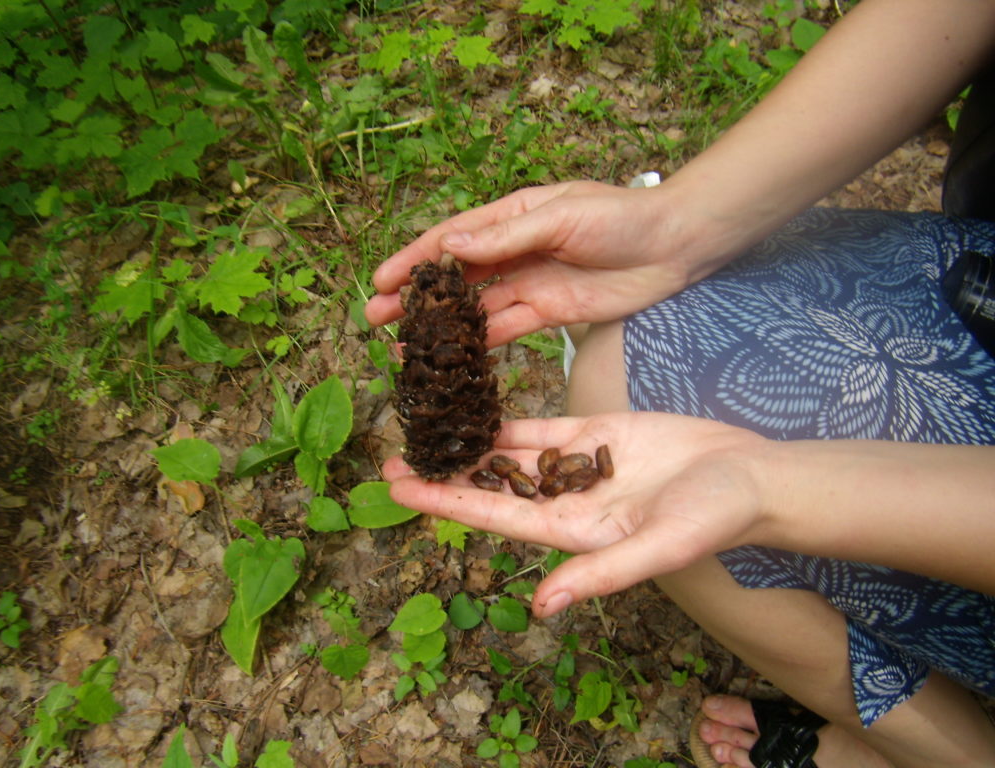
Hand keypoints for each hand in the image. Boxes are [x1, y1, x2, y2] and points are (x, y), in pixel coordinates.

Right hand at [365, 181, 695, 346]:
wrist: (676, 245)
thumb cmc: (622, 217)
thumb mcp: (562, 218)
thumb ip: (506, 238)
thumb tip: (450, 248)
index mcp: (512, 217)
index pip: (451, 239)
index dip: (413, 260)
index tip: (379, 281)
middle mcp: (514, 251)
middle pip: (454, 277)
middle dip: (415, 297)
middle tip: (375, 319)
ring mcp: (530, 283)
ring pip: (474, 308)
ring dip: (440, 327)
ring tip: (405, 347)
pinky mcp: (550, 313)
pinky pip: (506, 330)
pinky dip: (479, 345)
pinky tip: (453, 361)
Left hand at [382, 412, 769, 616]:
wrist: (749, 475)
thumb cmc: (711, 519)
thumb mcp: (657, 549)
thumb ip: (600, 574)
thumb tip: (543, 607)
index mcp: (571, 533)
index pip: (493, 518)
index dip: (445, 501)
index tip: (399, 487)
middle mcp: (564, 502)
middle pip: (489, 486)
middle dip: (443, 471)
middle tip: (392, 454)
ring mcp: (577, 466)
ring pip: (509, 453)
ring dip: (468, 442)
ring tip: (424, 426)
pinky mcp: (595, 434)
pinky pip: (541, 426)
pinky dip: (508, 418)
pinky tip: (476, 406)